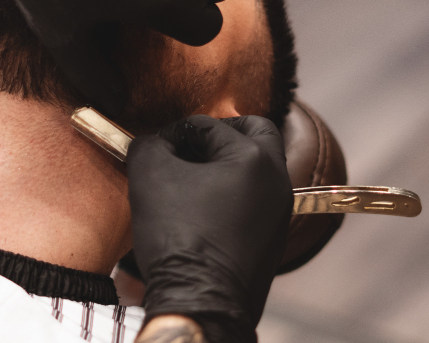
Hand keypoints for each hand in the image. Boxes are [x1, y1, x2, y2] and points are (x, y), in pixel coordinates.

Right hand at [127, 116, 292, 342]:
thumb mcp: (149, 175)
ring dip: (226, 164)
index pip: (207, 125)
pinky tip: (201, 209)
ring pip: (256, 168)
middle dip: (219, 134)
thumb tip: (154, 143)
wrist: (200, 301)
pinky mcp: (273, 239)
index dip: (174, 133)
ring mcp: (279, 212)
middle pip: (254, 133)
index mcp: (254, 157)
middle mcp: (277, 181)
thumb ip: (149, 144)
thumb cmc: (179, 236)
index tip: (154, 149)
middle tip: (189, 146)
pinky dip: (231, 193)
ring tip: (189, 178)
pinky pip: (255, 200)